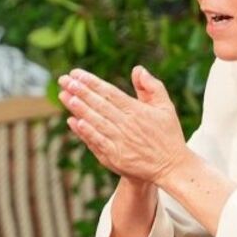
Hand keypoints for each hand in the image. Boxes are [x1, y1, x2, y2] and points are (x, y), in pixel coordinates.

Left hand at [57, 65, 189, 184]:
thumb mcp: (165, 107)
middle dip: (80, 91)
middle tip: (64, 80)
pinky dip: (86, 132)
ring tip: (65, 95)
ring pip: (96, 121)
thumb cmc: (167, 135)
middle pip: (99, 104)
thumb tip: (137, 69)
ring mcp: (120, 141)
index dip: (91, 82)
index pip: (109, 92)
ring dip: (79, 108)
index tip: (76, 73)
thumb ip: (151, 87)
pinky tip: (74, 122)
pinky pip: (97, 142)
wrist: (171, 167)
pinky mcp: (115, 157)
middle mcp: (127, 124)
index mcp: (137, 110)